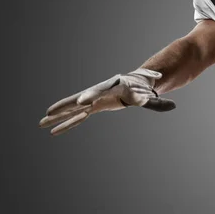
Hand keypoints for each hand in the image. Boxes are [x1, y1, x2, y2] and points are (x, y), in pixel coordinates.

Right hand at [39, 68, 175, 135]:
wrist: (136, 82)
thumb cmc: (142, 88)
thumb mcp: (150, 94)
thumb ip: (158, 101)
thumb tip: (173, 106)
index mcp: (111, 87)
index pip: (98, 92)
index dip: (89, 97)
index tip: (81, 103)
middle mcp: (99, 92)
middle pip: (79, 100)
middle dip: (64, 107)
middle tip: (49, 113)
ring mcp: (94, 100)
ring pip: (74, 109)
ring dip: (58, 117)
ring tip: (41, 123)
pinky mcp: (93, 107)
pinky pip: (77, 117)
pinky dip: (67, 123)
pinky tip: (53, 131)